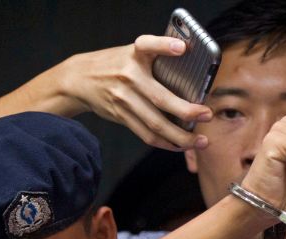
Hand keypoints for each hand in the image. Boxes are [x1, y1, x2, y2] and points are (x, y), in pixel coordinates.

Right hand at [61, 35, 213, 150]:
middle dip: (187, 111)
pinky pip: (146, 135)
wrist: (77, 79)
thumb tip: (190, 69)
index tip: (182, 48)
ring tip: (200, 141)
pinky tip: (180, 146)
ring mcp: (123, 99)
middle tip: (208, 114)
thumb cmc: (114, 64)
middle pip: (161, 99)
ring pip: (155, 124)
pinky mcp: (120, 116)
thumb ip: (154, 58)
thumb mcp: (130, 52)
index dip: (163, 45)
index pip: (147, 45)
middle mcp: (128, 77)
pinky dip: (166, 143)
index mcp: (133, 55)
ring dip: (181, 137)